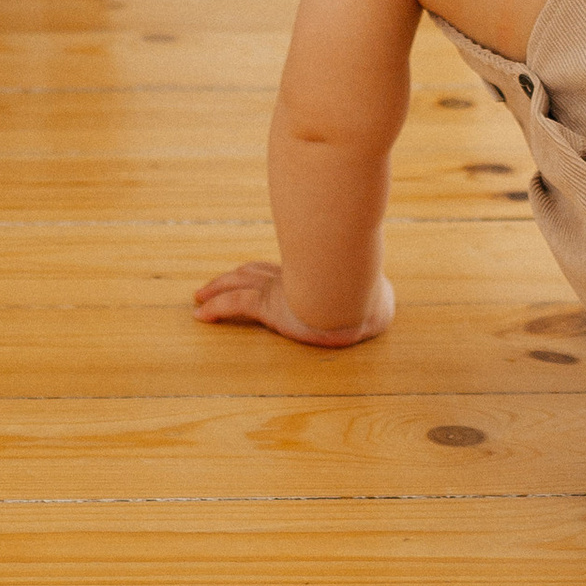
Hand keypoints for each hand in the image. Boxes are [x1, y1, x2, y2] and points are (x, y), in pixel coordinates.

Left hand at [191, 260, 394, 347]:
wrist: (359, 300)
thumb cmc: (371, 298)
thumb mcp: (376, 298)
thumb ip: (374, 299)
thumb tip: (386, 302)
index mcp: (315, 276)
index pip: (283, 271)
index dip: (263, 273)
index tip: (251, 275)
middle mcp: (295, 277)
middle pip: (256, 272)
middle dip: (234, 277)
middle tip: (213, 283)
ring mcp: (281, 288)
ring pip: (240, 283)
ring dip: (217, 289)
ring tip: (199, 295)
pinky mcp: (271, 305)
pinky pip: (236, 305)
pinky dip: (216, 308)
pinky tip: (200, 314)